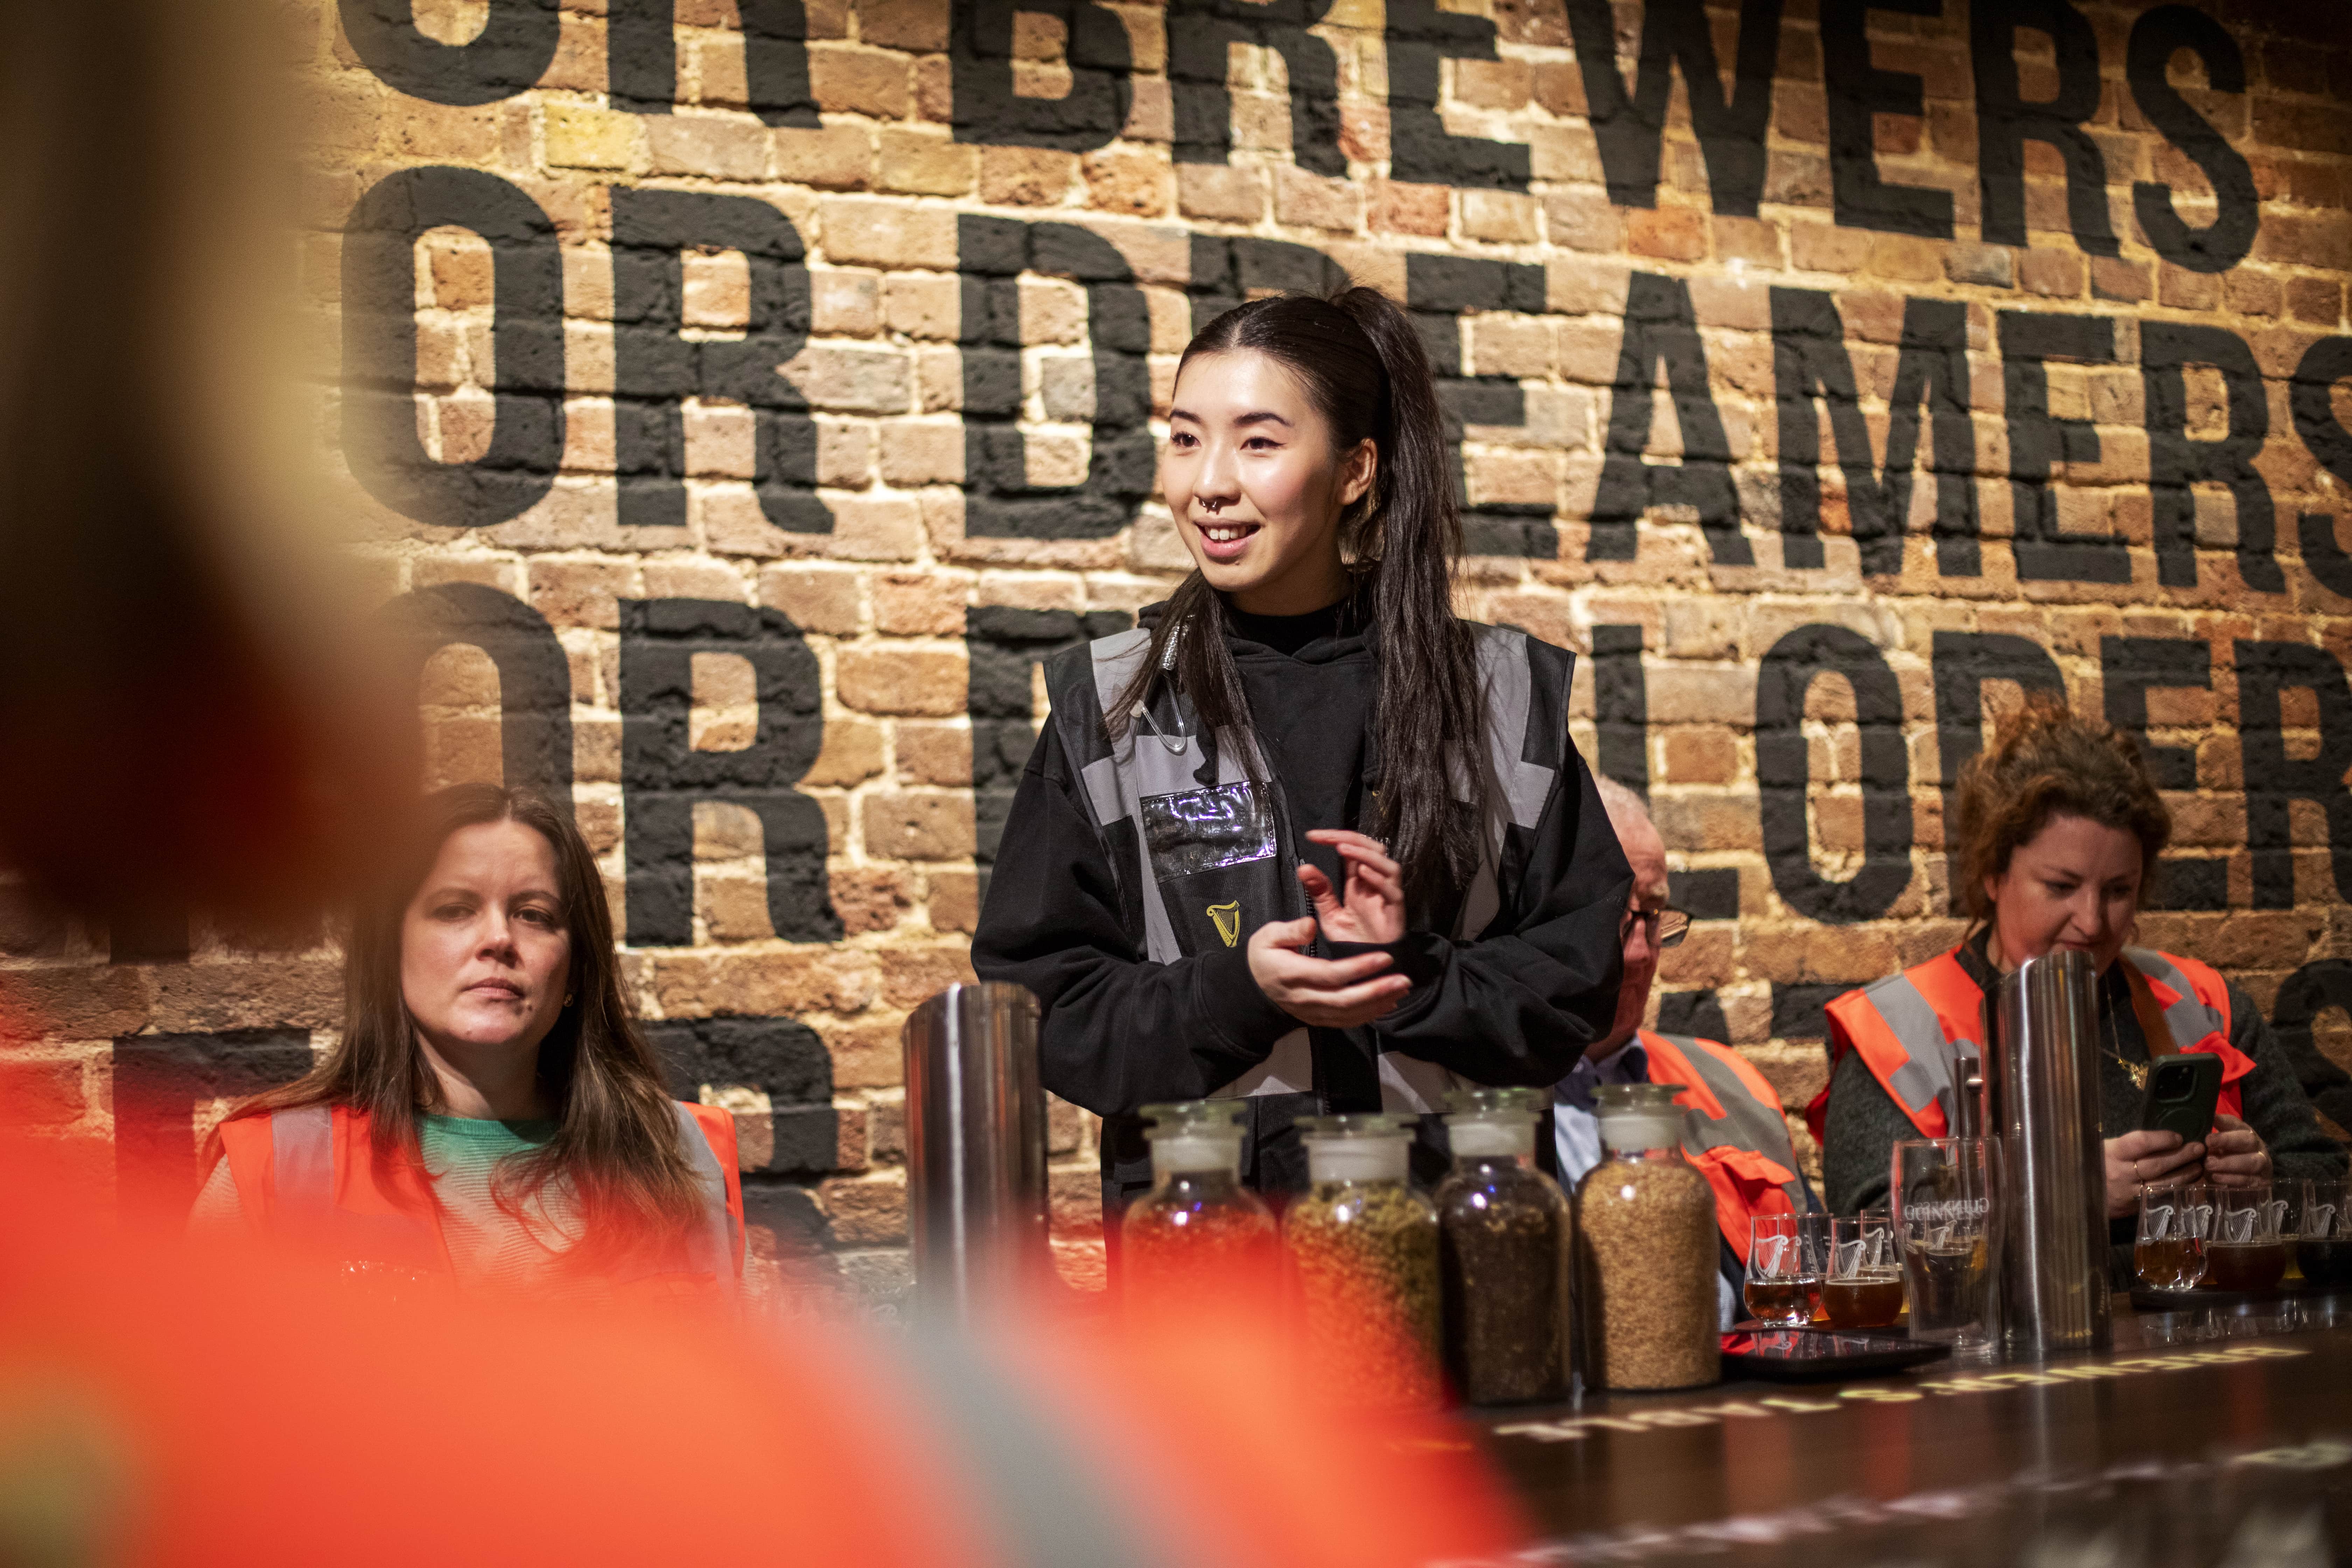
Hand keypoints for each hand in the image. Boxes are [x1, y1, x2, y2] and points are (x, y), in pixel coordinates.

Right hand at [1247, 916, 1408, 1028]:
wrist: (1252, 988)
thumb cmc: (1263, 956)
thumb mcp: (1267, 936)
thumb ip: (1290, 931)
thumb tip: (1311, 926)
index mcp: (1292, 974)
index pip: (1331, 974)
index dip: (1359, 968)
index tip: (1385, 957)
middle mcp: (1304, 998)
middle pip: (1344, 1000)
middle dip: (1377, 991)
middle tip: (1404, 980)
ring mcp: (1311, 1012)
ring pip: (1348, 1014)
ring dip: (1378, 1004)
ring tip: (1402, 990)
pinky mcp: (1317, 1020)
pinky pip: (1345, 1022)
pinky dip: (1368, 1015)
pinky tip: (1387, 1004)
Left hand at [1298, 830, 1404, 944]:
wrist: (1367, 969)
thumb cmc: (1353, 942)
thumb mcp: (1330, 915)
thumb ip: (1320, 892)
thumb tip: (1303, 868)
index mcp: (1359, 882)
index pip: (1352, 850)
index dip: (1335, 838)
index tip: (1312, 836)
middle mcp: (1375, 885)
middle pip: (1373, 849)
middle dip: (1351, 838)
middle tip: (1328, 838)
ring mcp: (1387, 897)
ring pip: (1388, 865)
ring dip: (1366, 854)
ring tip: (1344, 848)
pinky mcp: (1395, 912)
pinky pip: (1393, 891)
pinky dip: (1379, 879)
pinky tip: (1362, 873)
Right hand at [2104, 1129, 2204, 1217]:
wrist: (2081, 1195)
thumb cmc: (2096, 1165)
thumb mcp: (2105, 1149)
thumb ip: (2128, 1145)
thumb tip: (2161, 1137)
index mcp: (2112, 1153)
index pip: (2140, 1142)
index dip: (2162, 1139)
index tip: (2178, 1137)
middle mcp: (2122, 1173)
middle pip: (2157, 1164)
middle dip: (2182, 1155)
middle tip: (2199, 1148)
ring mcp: (2130, 1193)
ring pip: (2164, 1183)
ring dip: (2186, 1174)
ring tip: (2198, 1166)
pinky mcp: (2137, 1207)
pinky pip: (2162, 1197)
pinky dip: (2178, 1190)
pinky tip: (2189, 1183)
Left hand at [2203, 1113, 2271, 1188]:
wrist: (2243, 1181)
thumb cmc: (2225, 1158)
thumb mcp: (2218, 1146)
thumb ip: (2213, 1136)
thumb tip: (2201, 1121)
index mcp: (2245, 1134)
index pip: (2237, 1124)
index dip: (2225, 1121)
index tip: (2211, 1119)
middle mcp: (2256, 1147)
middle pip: (2248, 1140)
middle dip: (2228, 1140)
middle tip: (2208, 1142)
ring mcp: (2262, 1165)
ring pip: (2252, 1162)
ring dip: (2229, 1163)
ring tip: (2209, 1164)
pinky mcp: (2260, 1182)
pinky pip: (2248, 1180)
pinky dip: (2231, 1179)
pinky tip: (2216, 1177)